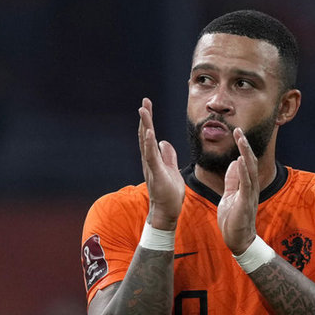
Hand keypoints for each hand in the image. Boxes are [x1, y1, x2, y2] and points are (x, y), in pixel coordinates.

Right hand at [138, 98, 184, 229]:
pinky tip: (150, 132)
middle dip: (145, 118)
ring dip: (146, 126)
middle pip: (145, 135)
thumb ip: (168, 155)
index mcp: (153, 158)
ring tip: (143, 111)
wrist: (167, 212)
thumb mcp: (171, 169)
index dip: (148, 120)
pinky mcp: (156, 174)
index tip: (147, 105)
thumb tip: (164, 142)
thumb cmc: (169, 193)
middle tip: (144, 102)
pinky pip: (152, 157)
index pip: (149, 135)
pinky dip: (150, 144)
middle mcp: (149, 160)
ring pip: (146, 143)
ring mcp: (151, 167)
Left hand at [217, 128, 258, 253]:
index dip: (242, 147)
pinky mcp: (245, 203)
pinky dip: (244, 173)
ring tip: (241, 140)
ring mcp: (249, 195)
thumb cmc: (234, 220)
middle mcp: (251, 188)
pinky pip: (246, 185)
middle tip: (239, 130)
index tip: (237, 132)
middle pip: (250, 162)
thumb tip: (234, 163)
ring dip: (245, 154)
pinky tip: (240, 161)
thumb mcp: (229, 195)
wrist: (238, 240)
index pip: (246, 162)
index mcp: (246, 185)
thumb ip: (233, 180)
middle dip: (244, 146)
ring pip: (250, 170)